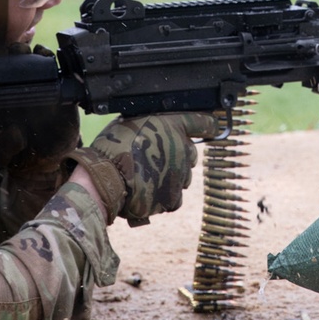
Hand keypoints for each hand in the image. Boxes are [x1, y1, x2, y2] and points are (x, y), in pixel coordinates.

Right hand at [88, 112, 218, 221]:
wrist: (106, 178)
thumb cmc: (112, 146)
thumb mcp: (132, 121)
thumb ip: (152, 125)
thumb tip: (156, 128)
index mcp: (174, 125)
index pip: (203, 123)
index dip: (208, 126)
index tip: (213, 128)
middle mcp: (183, 149)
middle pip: (191, 153)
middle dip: (179, 156)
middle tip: (156, 159)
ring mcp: (180, 175)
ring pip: (183, 177)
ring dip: (170, 176)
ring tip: (148, 178)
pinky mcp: (173, 197)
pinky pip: (174, 198)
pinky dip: (164, 196)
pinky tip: (148, 193)